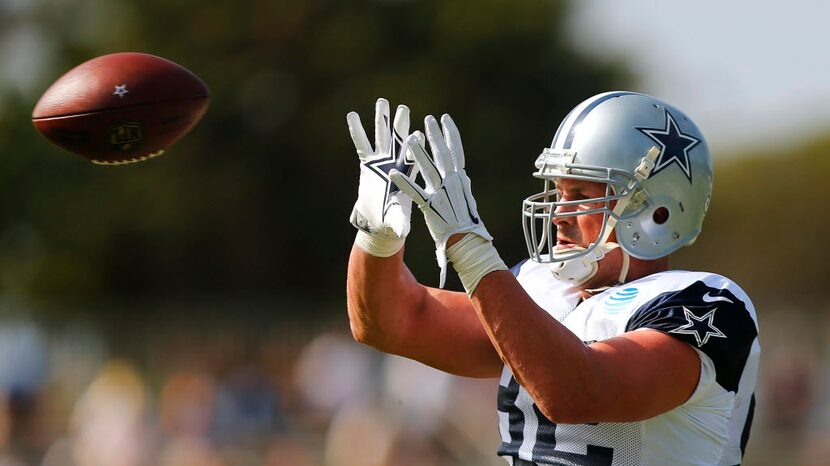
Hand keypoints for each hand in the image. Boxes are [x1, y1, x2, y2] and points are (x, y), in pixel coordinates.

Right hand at [347, 98, 417, 254]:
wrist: (381, 222)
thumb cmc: (393, 221)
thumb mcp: (397, 220)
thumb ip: (399, 223)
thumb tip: (403, 232)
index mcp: (406, 176)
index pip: (413, 159)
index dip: (416, 147)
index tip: (420, 134)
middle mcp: (395, 164)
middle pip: (399, 142)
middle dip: (400, 126)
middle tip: (403, 108)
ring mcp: (382, 162)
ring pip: (382, 137)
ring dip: (382, 120)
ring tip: (382, 101)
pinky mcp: (368, 164)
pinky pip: (362, 144)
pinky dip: (358, 130)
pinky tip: (353, 116)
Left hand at [391, 114, 492, 286]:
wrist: (468, 242)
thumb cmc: (467, 223)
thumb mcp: (467, 199)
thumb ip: (460, 186)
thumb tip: (462, 175)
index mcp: (461, 180)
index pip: (457, 152)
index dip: (451, 135)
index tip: (445, 119)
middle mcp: (453, 184)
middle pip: (444, 155)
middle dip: (436, 136)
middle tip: (428, 120)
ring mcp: (442, 194)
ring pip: (429, 169)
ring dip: (420, 154)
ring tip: (412, 138)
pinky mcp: (431, 207)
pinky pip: (415, 193)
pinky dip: (404, 183)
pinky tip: (393, 174)